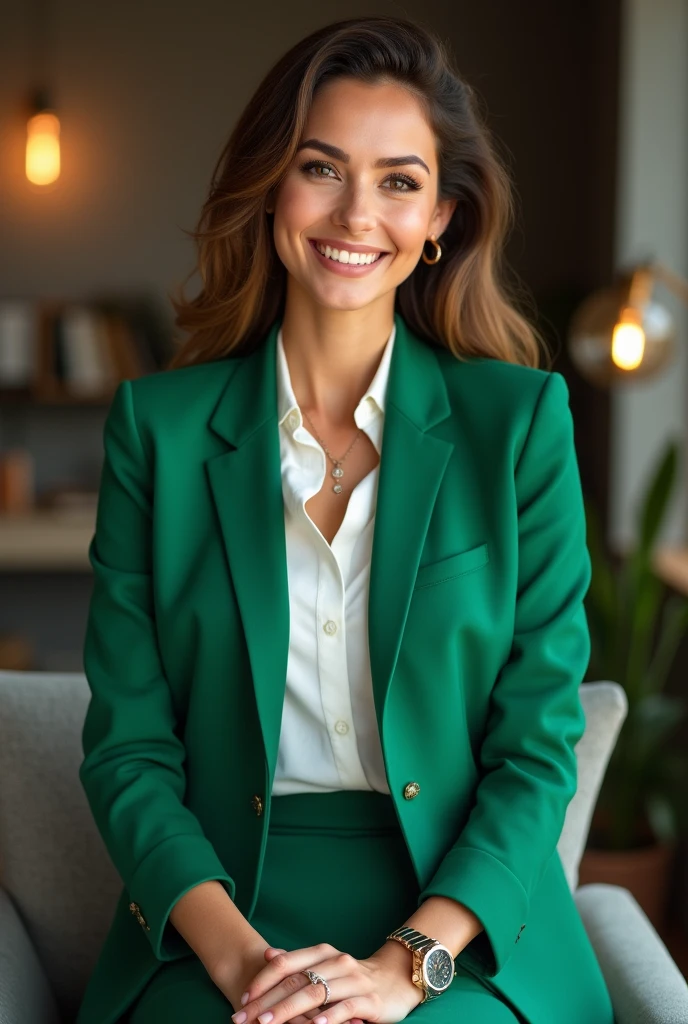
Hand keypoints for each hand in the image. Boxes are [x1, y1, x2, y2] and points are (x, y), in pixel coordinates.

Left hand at [229, 940, 424, 1023]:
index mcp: (323, 953)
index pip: (286, 964)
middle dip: (266, 1002)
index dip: (262, 981)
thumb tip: (268, 954)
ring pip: (316, 993)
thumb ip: (298, 962)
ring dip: (288, 1010)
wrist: (397, 979)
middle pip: (296, 981)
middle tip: (244, 1018)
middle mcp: (337, 962)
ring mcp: (353, 980)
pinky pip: (346, 1007)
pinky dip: (328, 1017)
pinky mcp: (369, 999)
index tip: (242, 999)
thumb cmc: (354, 977)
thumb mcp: (326, 965)